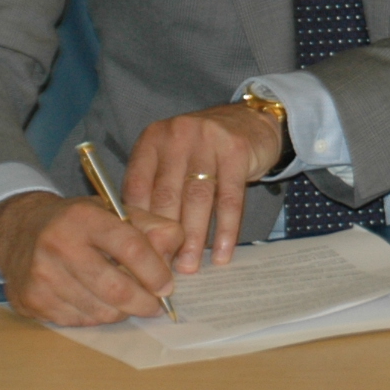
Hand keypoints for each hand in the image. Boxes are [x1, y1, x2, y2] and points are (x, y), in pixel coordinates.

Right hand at [0, 192, 182, 325]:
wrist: (19, 231)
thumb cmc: (78, 223)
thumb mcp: (114, 211)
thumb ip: (150, 226)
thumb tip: (176, 245)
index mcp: (84, 217)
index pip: (130, 247)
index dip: (155, 271)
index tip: (167, 286)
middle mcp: (58, 245)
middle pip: (115, 288)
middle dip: (144, 302)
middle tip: (155, 305)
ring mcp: (41, 275)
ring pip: (99, 310)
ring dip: (122, 311)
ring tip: (127, 302)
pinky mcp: (31, 300)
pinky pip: (79, 321)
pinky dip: (96, 316)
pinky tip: (98, 302)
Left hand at [123, 103, 286, 271]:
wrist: (252, 121)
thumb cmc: (205, 150)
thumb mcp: (173, 158)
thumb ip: (155, 188)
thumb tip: (142, 241)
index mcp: (152, 140)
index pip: (137, 186)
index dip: (137, 225)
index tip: (139, 256)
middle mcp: (176, 136)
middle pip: (166, 195)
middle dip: (164, 237)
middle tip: (162, 269)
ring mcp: (207, 140)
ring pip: (197, 199)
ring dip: (194, 238)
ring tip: (190, 266)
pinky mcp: (236, 150)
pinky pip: (229, 198)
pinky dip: (226, 229)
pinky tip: (224, 252)